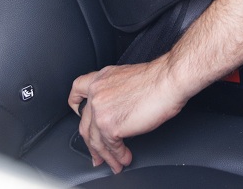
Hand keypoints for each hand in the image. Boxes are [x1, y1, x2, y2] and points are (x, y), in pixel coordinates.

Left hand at [68, 60, 188, 173]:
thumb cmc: (157, 78)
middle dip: (91, 144)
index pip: (77, 90)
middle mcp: (96, 93)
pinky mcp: (110, 126)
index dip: (75, 104)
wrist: (167, 80)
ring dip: (106, 155)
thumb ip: (115, 92)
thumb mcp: (127, 78)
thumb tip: (118, 109)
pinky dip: (118, 156)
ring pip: (96, 140)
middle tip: (96, 155)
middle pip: (85, 124)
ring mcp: (100, 110)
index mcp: (101, 79)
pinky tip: (124, 158)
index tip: (77, 112)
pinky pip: (110, 147)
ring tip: (115, 163)